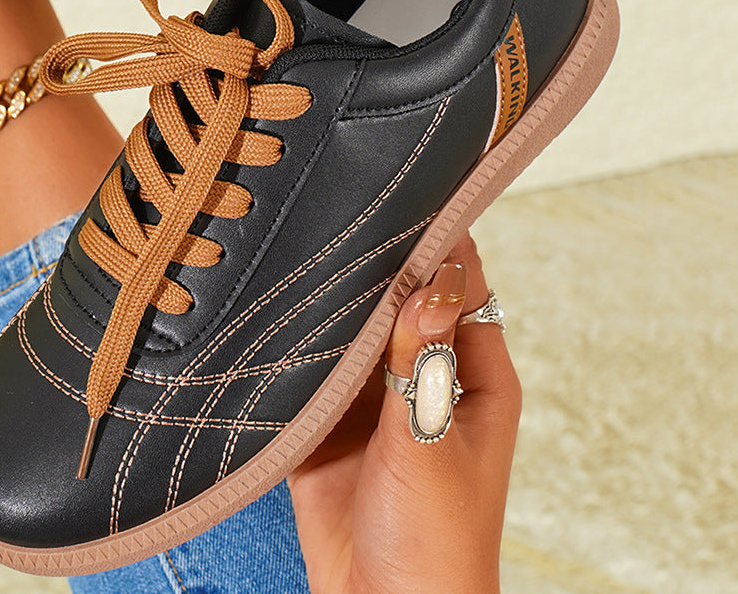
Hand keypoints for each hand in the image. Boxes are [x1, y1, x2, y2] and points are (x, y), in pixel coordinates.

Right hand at [288, 233, 520, 593]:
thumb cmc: (439, 546)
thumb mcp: (431, 445)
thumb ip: (422, 362)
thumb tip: (432, 281)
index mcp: (472, 377)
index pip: (461, 284)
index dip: (438, 239)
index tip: (404, 192)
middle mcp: (424, 377)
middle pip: (396, 299)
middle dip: (367, 264)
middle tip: (330, 211)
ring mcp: (373, 400)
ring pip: (348, 329)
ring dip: (325, 303)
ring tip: (291, 250)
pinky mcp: (326, 425)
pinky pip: (307, 370)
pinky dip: (289, 348)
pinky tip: (265, 313)